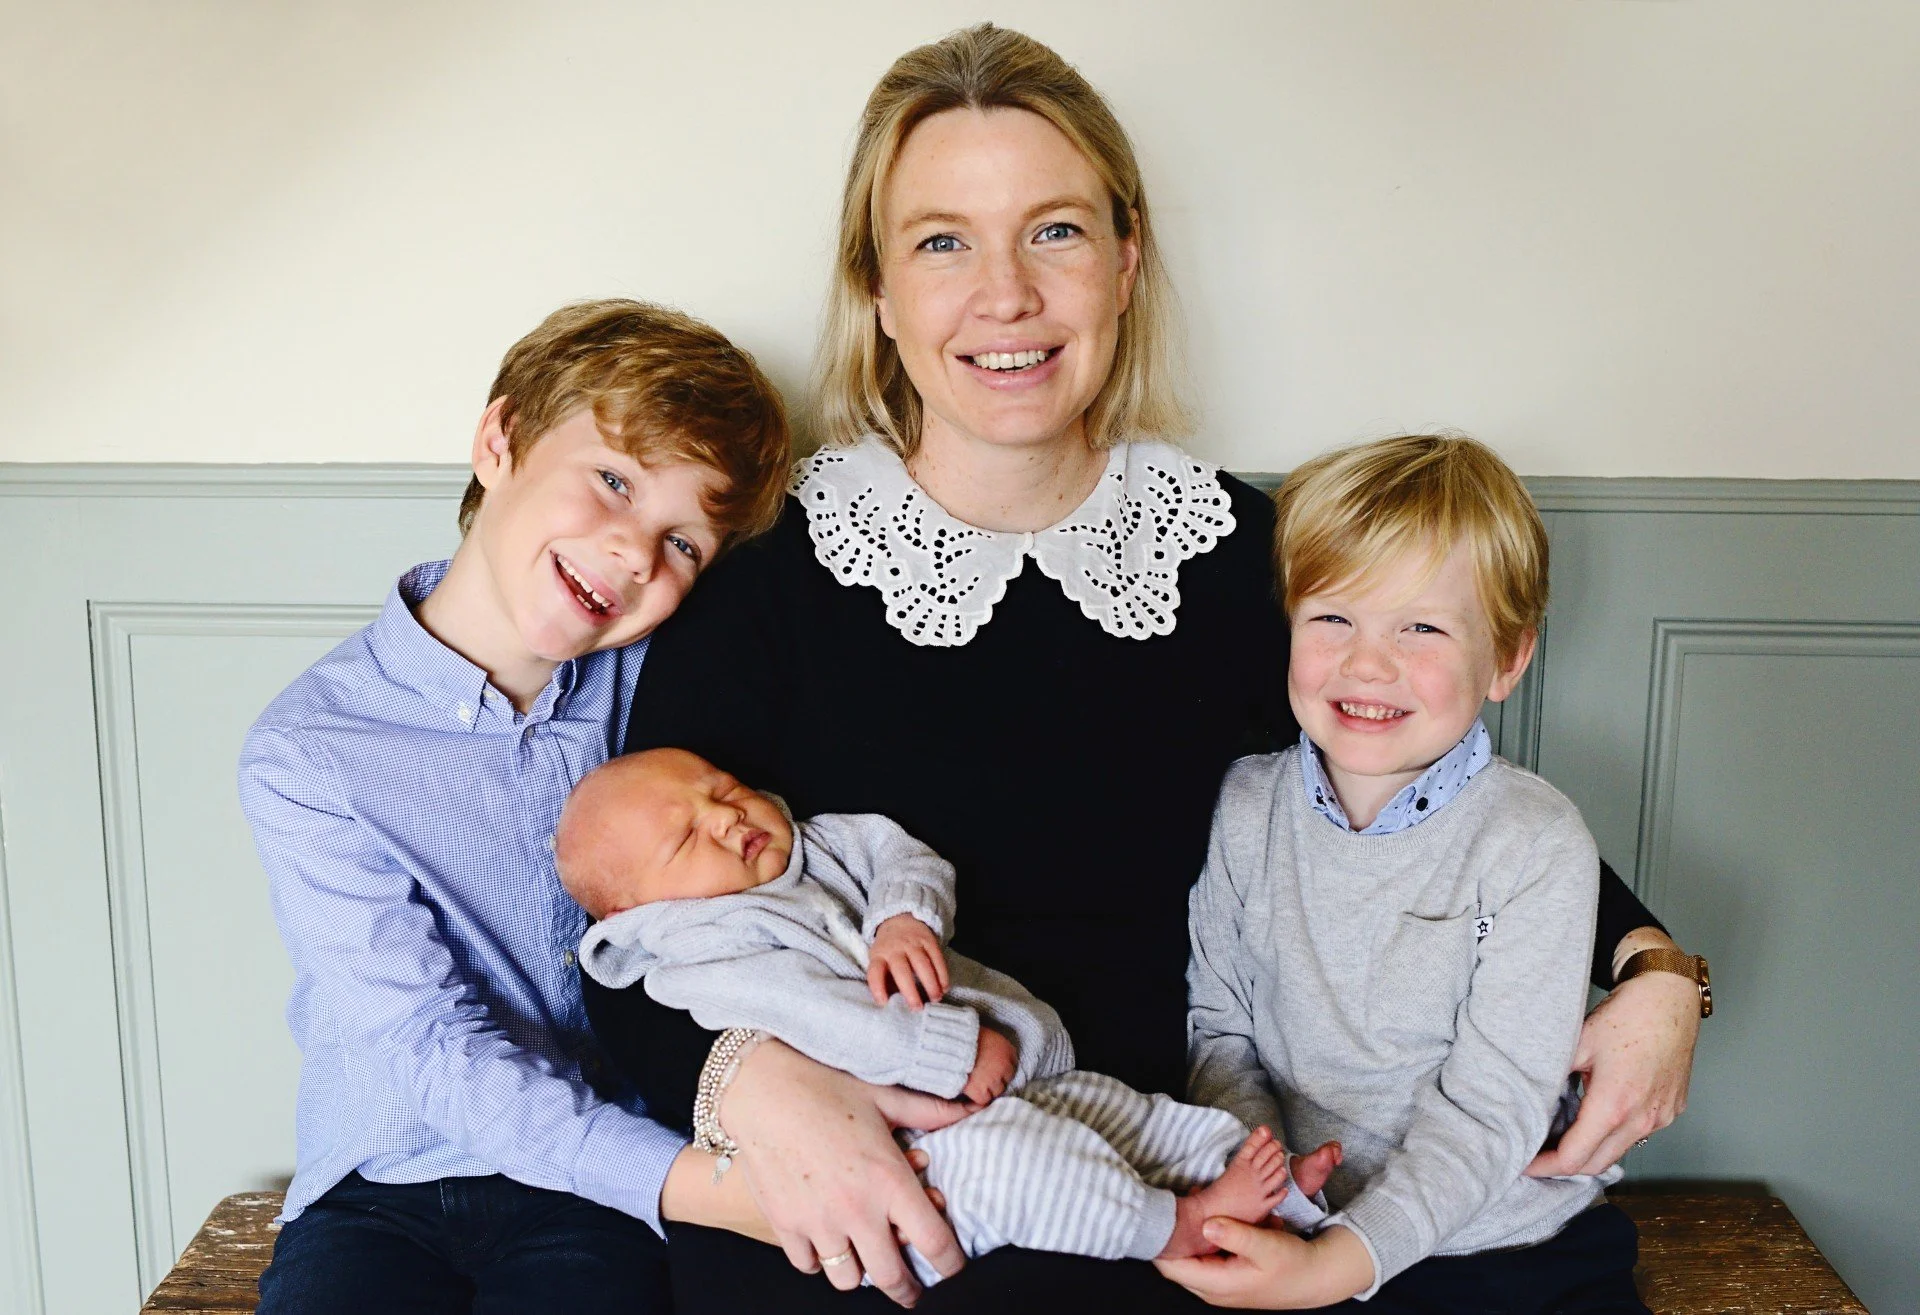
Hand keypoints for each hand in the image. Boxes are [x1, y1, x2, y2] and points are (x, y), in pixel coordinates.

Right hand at [718, 1038, 969, 1305]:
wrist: (761, 1088)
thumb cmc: (825, 1086)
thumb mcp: (884, 1096)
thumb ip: (930, 1111)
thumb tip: (972, 1106)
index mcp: (889, 1180)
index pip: (935, 1242)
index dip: (950, 1262)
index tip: (951, 1265)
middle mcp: (857, 1210)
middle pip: (892, 1278)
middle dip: (907, 1289)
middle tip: (910, 1289)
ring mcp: (818, 1222)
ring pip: (847, 1279)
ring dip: (860, 1273)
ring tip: (864, 1259)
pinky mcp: (785, 1225)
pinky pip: (808, 1264)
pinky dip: (819, 1260)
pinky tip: (826, 1241)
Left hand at [868, 914, 949, 1008]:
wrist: (899, 919)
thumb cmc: (888, 950)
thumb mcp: (879, 961)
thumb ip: (884, 979)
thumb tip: (892, 1003)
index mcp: (878, 956)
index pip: (875, 972)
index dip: (877, 988)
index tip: (884, 1003)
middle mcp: (894, 949)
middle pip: (901, 970)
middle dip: (910, 991)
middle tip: (917, 1008)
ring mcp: (912, 943)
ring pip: (922, 964)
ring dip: (931, 983)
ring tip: (935, 998)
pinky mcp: (928, 940)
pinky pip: (937, 958)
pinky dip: (942, 974)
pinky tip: (944, 987)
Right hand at [961, 1025, 1016, 1107]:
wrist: (950, 1045)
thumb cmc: (965, 1036)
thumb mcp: (985, 1035)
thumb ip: (993, 1046)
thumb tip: (991, 1051)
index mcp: (1007, 1050)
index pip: (1012, 1065)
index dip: (1002, 1069)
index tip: (994, 1070)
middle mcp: (1004, 1066)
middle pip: (1006, 1080)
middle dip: (996, 1080)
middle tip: (984, 1079)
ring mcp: (993, 1080)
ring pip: (996, 1092)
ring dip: (988, 1090)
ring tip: (977, 1085)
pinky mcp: (981, 1091)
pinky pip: (984, 1100)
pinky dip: (977, 1098)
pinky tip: (970, 1092)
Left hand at [1155, 1220, 1371, 1308]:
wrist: (1315, 1276)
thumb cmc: (1293, 1263)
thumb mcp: (1267, 1246)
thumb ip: (1236, 1235)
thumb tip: (1206, 1224)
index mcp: (1217, 1284)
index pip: (1170, 1266)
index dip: (1161, 1241)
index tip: (1161, 1213)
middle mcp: (1212, 1287)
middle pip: (1177, 1259)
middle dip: (1175, 1231)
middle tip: (1179, 1200)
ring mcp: (1218, 1282)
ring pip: (1191, 1253)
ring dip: (1192, 1229)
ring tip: (1199, 1199)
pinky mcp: (1227, 1273)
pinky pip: (1206, 1252)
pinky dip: (1208, 1232)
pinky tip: (1219, 1212)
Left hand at [1527, 931, 1699, 1176]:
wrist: (1670, 999)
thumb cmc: (1625, 1017)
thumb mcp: (1576, 1045)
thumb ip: (1551, 1077)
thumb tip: (1525, 1101)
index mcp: (1613, 1106)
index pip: (1574, 1158)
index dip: (1544, 1166)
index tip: (1523, 1163)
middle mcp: (1642, 1120)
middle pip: (1596, 1165)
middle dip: (1563, 1167)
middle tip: (1536, 1157)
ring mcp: (1661, 1118)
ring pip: (1618, 1152)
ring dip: (1590, 1153)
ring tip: (1560, 1140)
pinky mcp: (1671, 1111)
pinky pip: (1637, 1136)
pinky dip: (1612, 1137)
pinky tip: (1593, 1122)